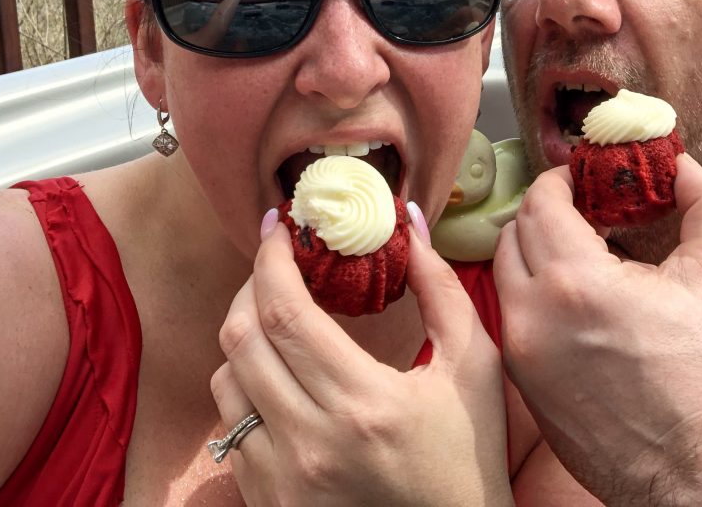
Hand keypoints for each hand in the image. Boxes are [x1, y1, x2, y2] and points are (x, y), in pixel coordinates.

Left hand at [211, 209, 511, 506]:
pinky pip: (231, 427)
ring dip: (246, 337)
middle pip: (243, 340)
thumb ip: (441, 288)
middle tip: (277, 264)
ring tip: (279, 320)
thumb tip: (409, 222)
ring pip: (226, 381)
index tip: (278, 228)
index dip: (272, 260)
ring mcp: (282, 480)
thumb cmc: (470, 454)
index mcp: (364, 405)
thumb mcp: (475, 365)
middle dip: (252, 286)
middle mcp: (311, 444)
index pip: (286, 313)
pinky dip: (245, 387)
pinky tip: (280, 375)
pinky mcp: (268, 502)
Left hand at [494, 155, 701, 505]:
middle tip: (587, 214)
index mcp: (577, 283)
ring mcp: (521, 355)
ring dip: (535, 254)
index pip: (541, 201)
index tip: (584, 180)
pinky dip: (534, 298)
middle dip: (547, 213)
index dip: (561, 180)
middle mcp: (534, 316)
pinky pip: (512, 319)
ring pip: (505, 276)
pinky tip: (579, 308)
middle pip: (515, 233)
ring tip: (584, 259)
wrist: (697, 477)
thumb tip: (687, 167)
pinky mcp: (522, 386)